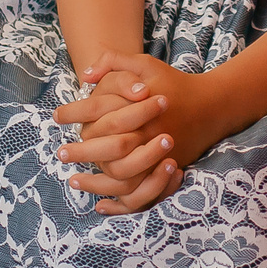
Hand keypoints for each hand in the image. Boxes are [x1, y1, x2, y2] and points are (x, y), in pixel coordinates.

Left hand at [53, 49, 238, 213]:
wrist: (210, 106)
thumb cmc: (172, 83)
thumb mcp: (145, 64)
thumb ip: (114, 62)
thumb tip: (85, 77)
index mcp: (137, 107)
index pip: (96, 111)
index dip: (73, 113)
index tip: (56, 116)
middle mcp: (146, 134)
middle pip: (107, 149)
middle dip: (80, 152)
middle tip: (61, 154)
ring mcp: (157, 156)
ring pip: (122, 177)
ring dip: (95, 183)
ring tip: (74, 181)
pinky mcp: (164, 171)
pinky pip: (140, 195)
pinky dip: (119, 204)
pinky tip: (101, 204)